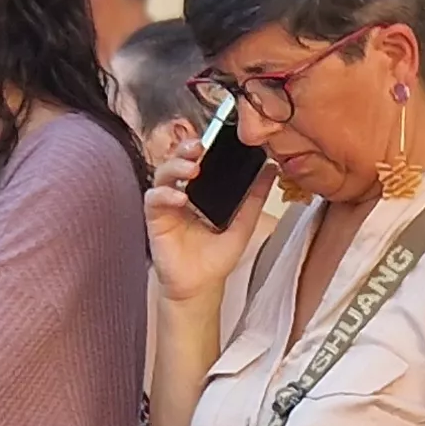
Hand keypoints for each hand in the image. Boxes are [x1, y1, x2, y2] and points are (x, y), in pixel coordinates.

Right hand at [143, 120, 269, 302]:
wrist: (201, 286)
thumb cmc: (216, 257)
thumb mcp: (243, 224)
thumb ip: (254, 197)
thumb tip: (272, 168)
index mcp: (201, 190)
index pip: (198, 158)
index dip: (202, 145)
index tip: (215, 139)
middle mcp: (181, 192)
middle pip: (177, 159)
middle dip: (185, 148)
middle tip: (200, 147)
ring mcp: (167, 204)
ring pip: (162, 173)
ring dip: (174, 166)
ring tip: (192, 169)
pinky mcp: (155, 219)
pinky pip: (153, 199)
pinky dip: (164, 195)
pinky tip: (179, 199)